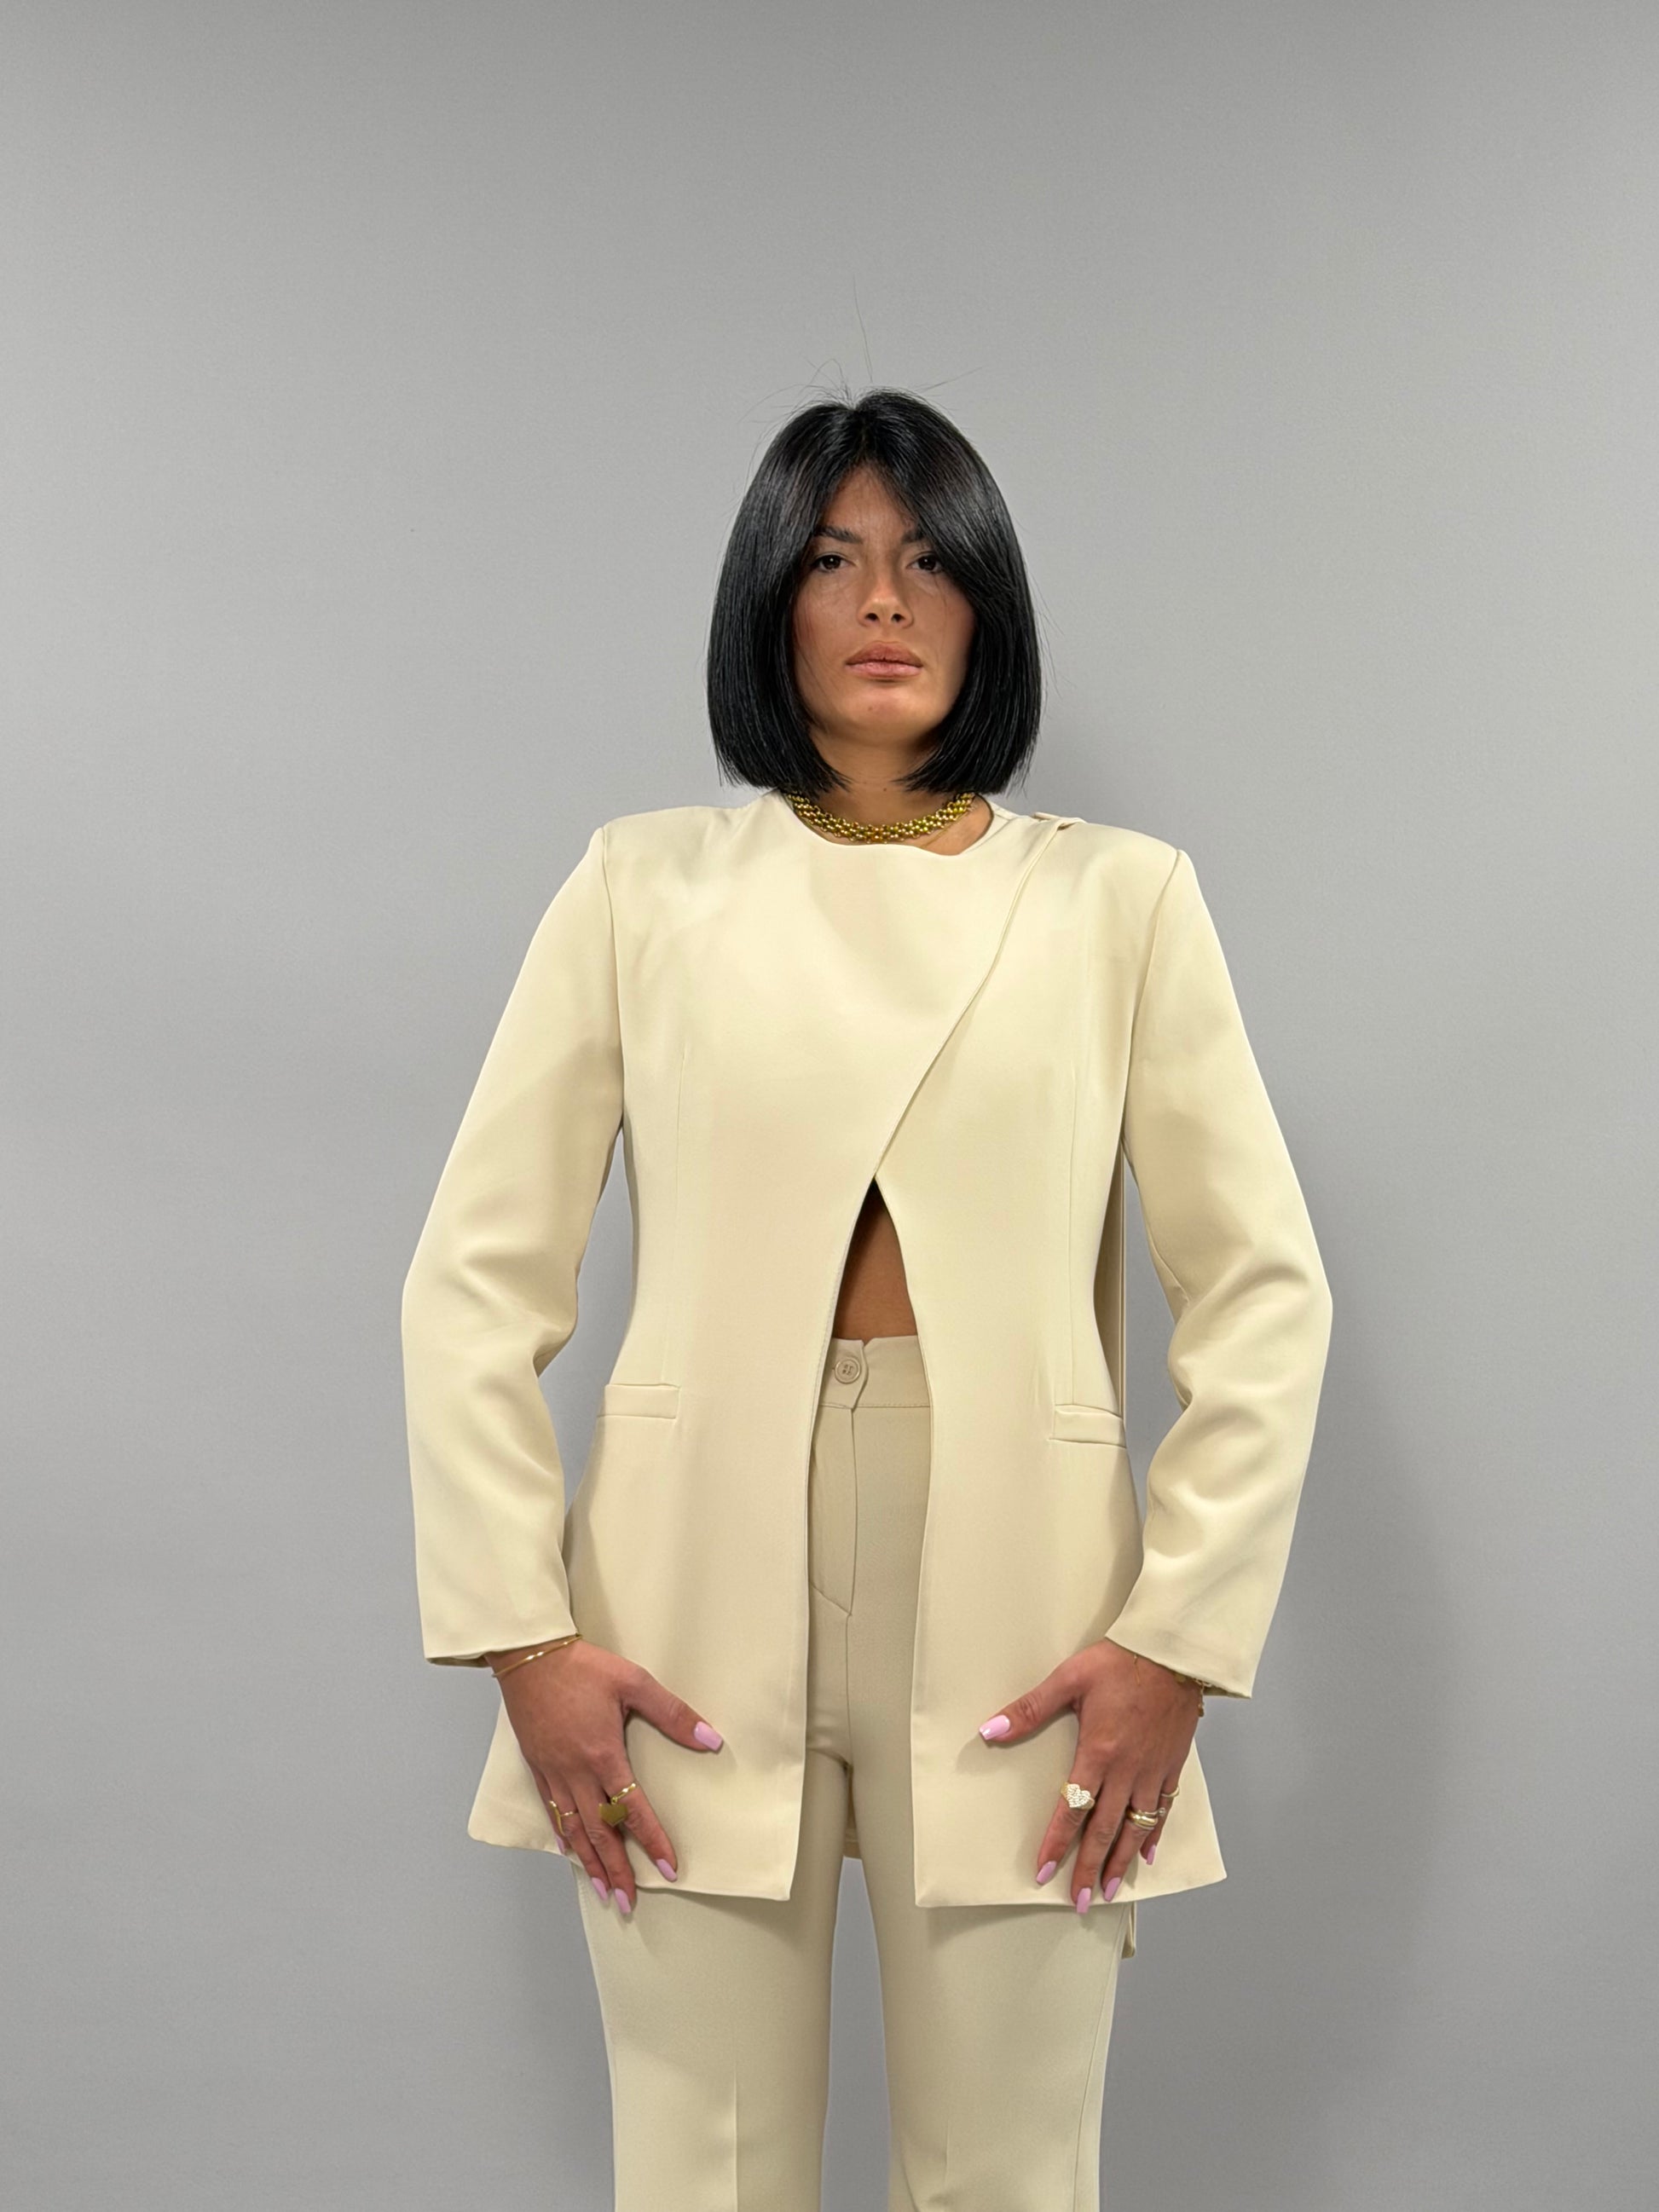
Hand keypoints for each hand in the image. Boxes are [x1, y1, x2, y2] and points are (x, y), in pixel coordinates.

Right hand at [489, 1638, 723, 1914]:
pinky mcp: (537, 1766)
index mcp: (603, 1754)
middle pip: (600, 1831)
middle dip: (617, 1869)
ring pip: (574, 1829)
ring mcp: (554, 1772)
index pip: (632, 1809)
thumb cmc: (581, 1667)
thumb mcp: (634, 1682)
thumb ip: (673, 1714)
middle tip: (629, 1902)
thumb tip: (710, 1740)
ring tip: (604, 1890)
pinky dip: (562, 1835)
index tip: (666, 1869)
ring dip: (590, 1862)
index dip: (651, 1841)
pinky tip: (569, 1850)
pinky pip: (551, 1810)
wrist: (530, 1657)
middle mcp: (577, 1773)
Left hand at [976, 1637, 1201, 1912]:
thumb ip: (1030, 1709)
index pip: (1072, 1811)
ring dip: (1120, 1861)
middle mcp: (1126, 1771)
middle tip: (1080, 1900)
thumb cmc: (1121, 1662)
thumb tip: (990, 1730)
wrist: (1173, 1653)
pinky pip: (1162, 1809)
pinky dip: (1153, 1833)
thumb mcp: (1069, 1679)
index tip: (1045, 1874)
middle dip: (1090, 1868)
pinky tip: (1146, 1853)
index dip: (1057, 1845)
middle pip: (1104, 1830)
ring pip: (1135, 1828)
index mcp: (1098, 1753)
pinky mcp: (1172, 1765)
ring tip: (1110, 1890)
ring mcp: (1152, 1771)